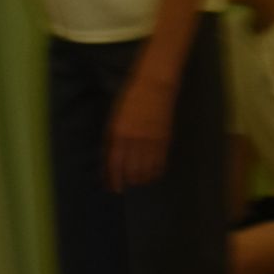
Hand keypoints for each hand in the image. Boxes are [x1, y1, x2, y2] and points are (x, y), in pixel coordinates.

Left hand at [106, 72, 173, 190]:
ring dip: (141, 179)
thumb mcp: (113, 118)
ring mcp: (152, 142)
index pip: (115, 164)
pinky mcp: (165, 141)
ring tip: (137, 181)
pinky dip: (155, 172)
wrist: (156, 86)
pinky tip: (151, 174)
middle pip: (131, 172)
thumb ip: (110, 139)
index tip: (112, 188)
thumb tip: (108, 159)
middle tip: (124, 187)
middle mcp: (135, 141)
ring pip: (146, 171)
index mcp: (120, 134)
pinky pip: (160, 163)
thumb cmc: (130, 98)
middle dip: (127, 182)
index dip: (113, 179)